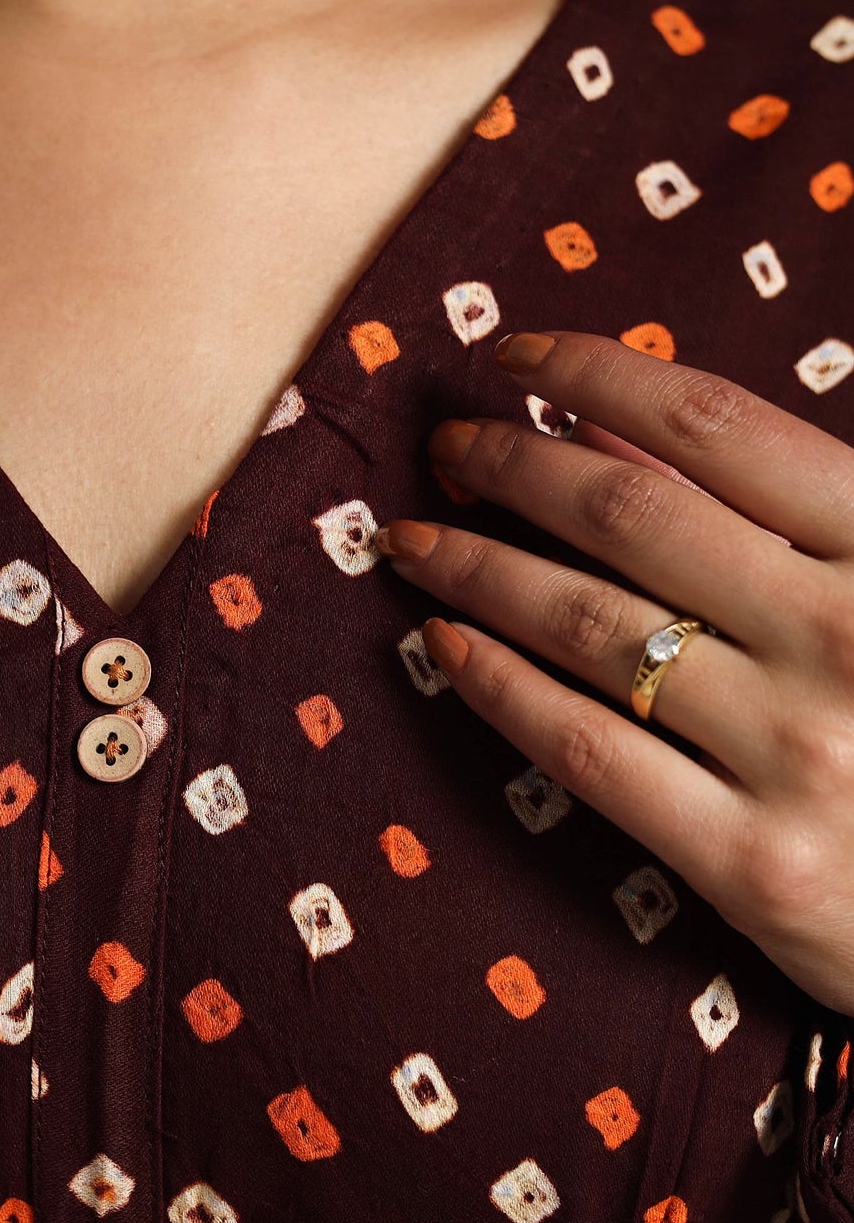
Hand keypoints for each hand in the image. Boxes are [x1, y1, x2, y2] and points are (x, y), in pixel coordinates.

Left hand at [372, 329, 853, 1018]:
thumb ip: (778, 508)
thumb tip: (607, 427)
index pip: (719, 427)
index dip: (599, 375)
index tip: (515, 357)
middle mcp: (848, 636)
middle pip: (629, 516)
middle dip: (514, 466)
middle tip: (446, 448)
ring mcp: (801, 754)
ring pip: (589, 625)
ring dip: (479, 569)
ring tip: (412, 540)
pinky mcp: (755, 865)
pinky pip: (589, 752)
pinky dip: (500, 688)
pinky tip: (443, 646)